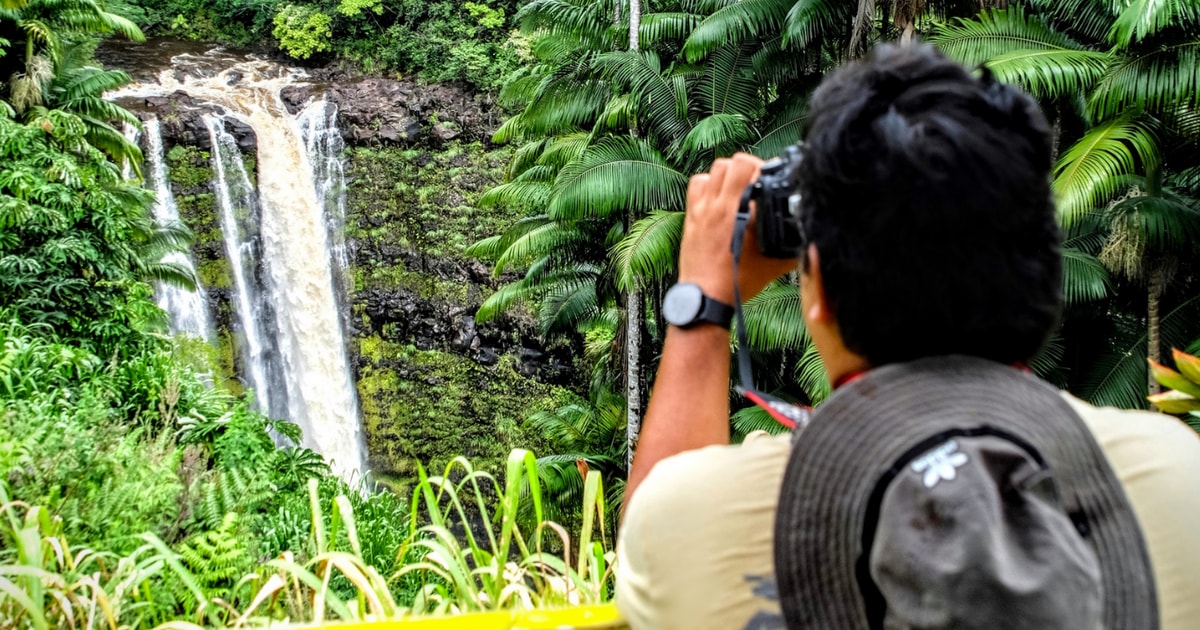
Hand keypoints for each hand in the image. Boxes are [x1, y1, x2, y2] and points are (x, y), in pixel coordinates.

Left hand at [678, 153, 798, 304]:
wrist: (706, 297)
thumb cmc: (738, 282)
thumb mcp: (775, 262)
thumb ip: (793, 246)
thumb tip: (812, 236)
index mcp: (741, 210)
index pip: (748, 166)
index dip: (763, 166)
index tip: (770, 178)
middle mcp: (720, 204)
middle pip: (732, 162)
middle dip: (747, 166)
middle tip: (755, 180)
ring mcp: (703, 208)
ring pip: (714, 169)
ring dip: (728, 172)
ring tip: (738, 186)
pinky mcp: (691, 216)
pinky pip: (697, 184)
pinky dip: (708, 183)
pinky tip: (718, 196)